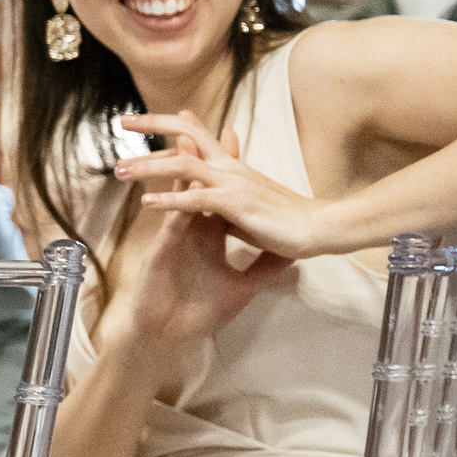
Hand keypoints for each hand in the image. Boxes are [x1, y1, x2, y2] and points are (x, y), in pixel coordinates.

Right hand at [102, 130, 291, 374]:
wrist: (172, 335)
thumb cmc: (199, 312)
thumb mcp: (243, 287)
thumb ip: (265, 266)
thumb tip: (293, 251)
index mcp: (207, 234)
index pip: (217, 191)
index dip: (225, 163)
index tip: (232, 133)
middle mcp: (189, 230)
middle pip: (193, 182)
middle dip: (196, 151)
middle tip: (194, 121)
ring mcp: (174, 240)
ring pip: (177, 198)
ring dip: (180, 171)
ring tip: (186, 145)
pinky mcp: (163, 255)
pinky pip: (170, 229)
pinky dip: (173, 211)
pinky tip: (178, 195)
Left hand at [118, 110, 335, 258]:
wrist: (320, 228)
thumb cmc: (285, 220)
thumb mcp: (246, 203)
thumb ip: (222, 197)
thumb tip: (204, 201)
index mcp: (231, 165)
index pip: (196, 132)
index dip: (169, 121)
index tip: (140, 118)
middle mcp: (229, 167)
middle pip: (186, 133)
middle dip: (152, 124)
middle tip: (121, 121)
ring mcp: (232, 183)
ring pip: (183, 164)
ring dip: (148, 165)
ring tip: (120, 170)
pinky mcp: (236, 205)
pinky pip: (197, 199)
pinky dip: (170, 200)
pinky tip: (147, 202)